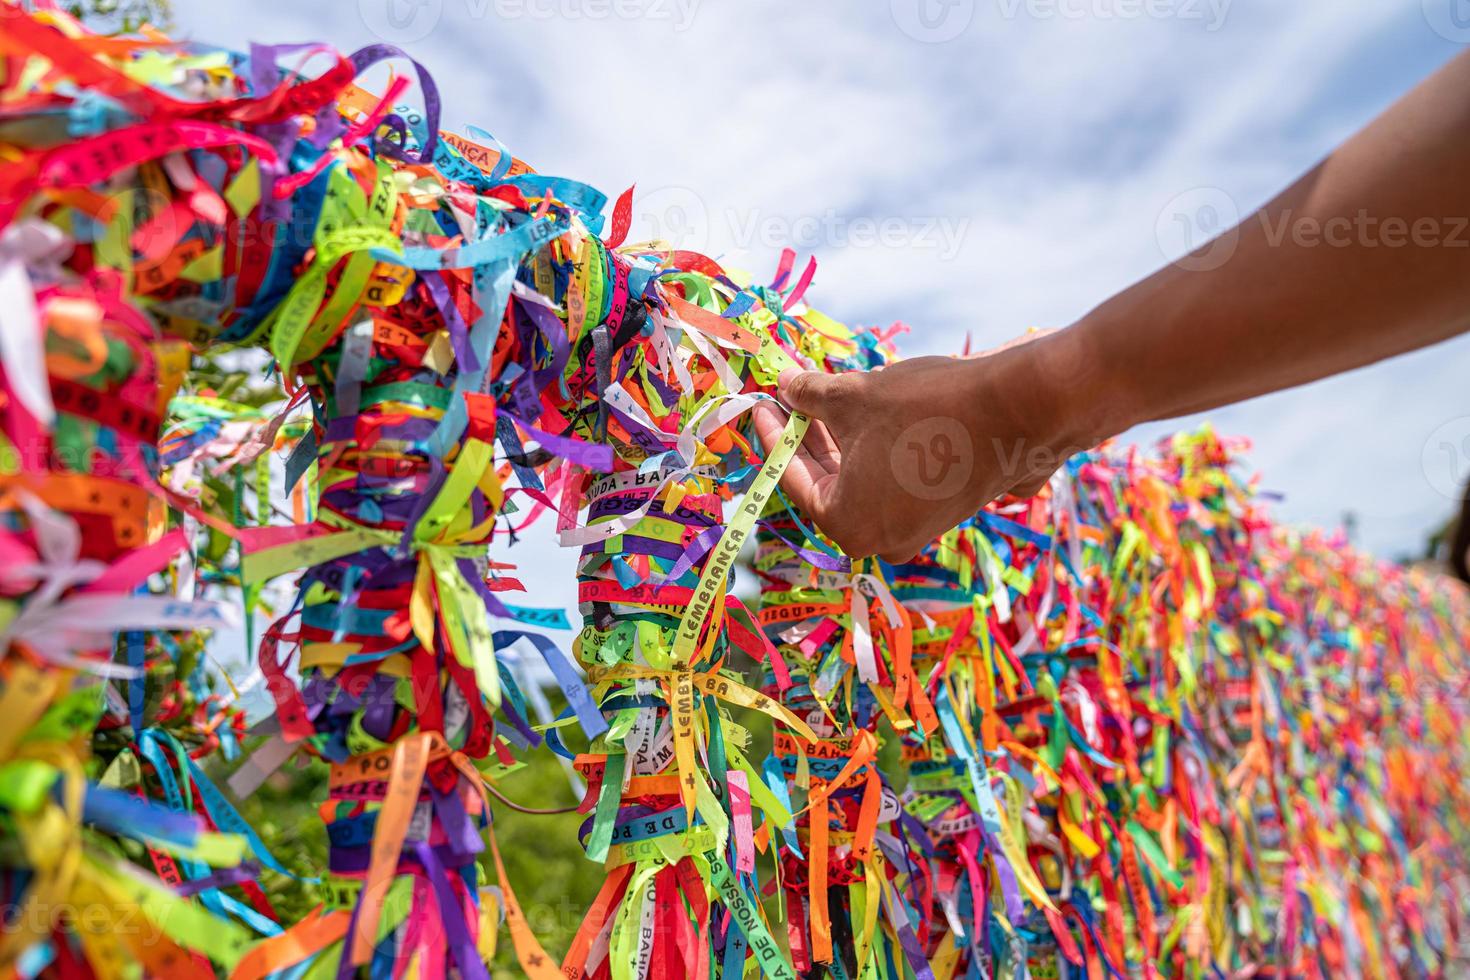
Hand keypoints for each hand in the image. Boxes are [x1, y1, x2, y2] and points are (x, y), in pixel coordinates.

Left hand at [751, 331, 1109, 561]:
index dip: (775, 435)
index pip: (795, 479)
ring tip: (823, 397)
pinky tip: (865, 412)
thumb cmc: (927, 408)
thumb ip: (811, 396)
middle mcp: (881, 541)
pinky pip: (892, 482)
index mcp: (848, 526)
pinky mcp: (942, 511)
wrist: (1019, 412)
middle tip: (788, 398)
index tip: (763, 403)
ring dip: (841, 441)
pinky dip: (874, 450)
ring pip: (862, 481)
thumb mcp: (855, 396)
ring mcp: (914, 530)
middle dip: (807, 438)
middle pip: (828, 484)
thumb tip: (785, 386)